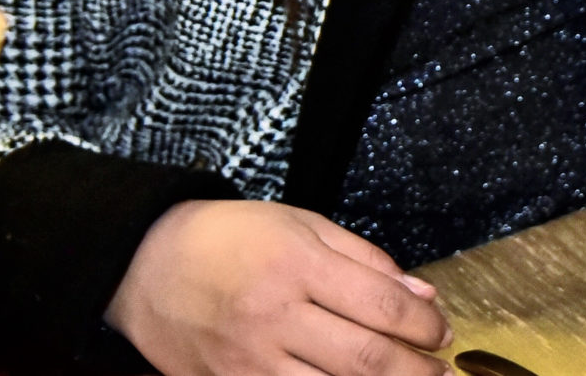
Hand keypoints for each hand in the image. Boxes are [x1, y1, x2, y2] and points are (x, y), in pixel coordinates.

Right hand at [107, 198, 452, 375]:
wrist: (146, 266)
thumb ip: (365, 259)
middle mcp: (274, 314)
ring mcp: (249, 359)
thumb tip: (421, 294)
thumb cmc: (229, 238)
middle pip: (364, 358)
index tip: (439, 332)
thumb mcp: (302, 224)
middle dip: (415, 371)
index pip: (382, 304)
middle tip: (438, 371)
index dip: (424, 325)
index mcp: (297, 262)